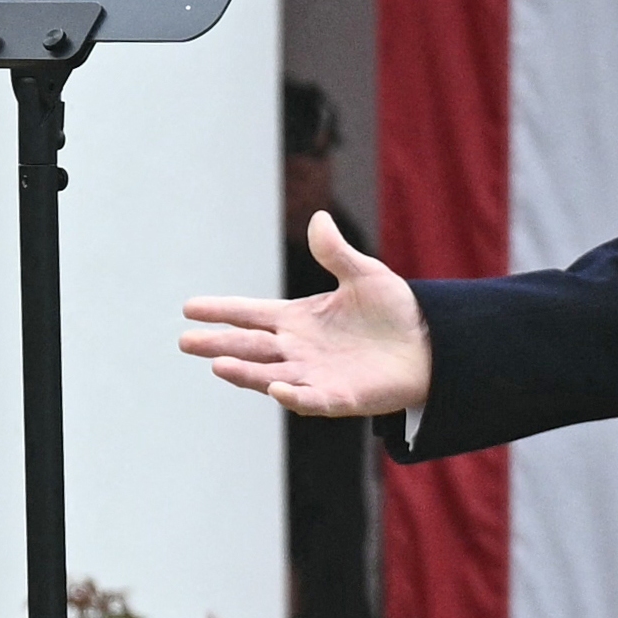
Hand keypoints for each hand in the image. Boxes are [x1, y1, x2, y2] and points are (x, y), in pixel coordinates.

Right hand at [179, 212, 432, 417]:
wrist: (432, 345)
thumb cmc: (394, 312)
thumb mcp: (366, 275)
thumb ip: (336, 253)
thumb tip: (318, 218)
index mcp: (299, 320)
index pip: (251, 315)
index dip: (222, 311)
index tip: (189, 308)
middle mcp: (299, 349)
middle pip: (250, 347)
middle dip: (218, 345)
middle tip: (186, 341)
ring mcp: (315, 375)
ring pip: (269, 374)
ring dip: (244, 372)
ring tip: (217, 364)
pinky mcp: (338, 397)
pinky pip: (310, 399)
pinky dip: (292, 395)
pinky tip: (277, 387)